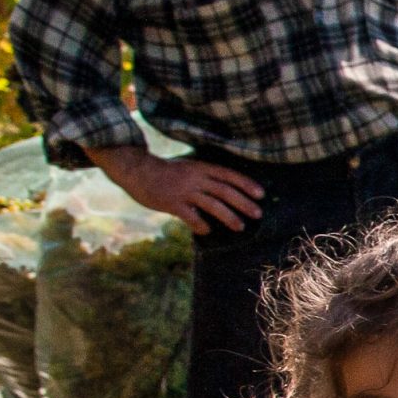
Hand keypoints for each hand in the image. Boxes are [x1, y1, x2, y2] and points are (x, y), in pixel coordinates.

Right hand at [89, 145, 262, 234]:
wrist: (136, 170)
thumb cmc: (166, 170)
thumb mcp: (188, 166)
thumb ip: (205, 176)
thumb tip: (226, 189)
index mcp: (201, 167)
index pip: (229, 175)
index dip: (246, 184)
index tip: (261, 194)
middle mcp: (195, 178)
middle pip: (225, 191)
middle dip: (244, 203)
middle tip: (258, 214)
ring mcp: (183, 191)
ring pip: (212, 205)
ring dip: (229, 217)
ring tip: (240, 227)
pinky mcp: (171, 203)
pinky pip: (190, 216)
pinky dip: (200, 224)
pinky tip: (207, 230)